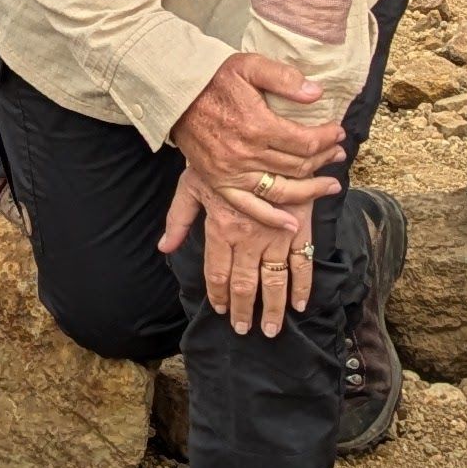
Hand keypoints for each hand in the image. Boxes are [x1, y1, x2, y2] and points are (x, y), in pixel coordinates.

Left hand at [161, 146, 319, 336]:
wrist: (266, 137)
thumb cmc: (224, 158)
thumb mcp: (193, 184)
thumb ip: (179, 218)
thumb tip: (164, 247)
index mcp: (221, 228)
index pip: (217, 273)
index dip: (219, 295)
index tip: (221, 310)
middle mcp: (248, 237)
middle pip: (245, 284)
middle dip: (244, 311)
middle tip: (244, 330)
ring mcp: (276, 235)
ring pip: (274, 281)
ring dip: (273, 308)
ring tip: (271, 329)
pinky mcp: (301, 227)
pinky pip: (303, 263)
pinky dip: (303, 287)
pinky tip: (300, 305)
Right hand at [169, 52, 347, 240]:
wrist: (177, 96)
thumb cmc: (214, 79)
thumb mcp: (249, 66)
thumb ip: (283, 78)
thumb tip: (316, 94)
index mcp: (258, 125)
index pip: (306, 141)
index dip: (327, 138)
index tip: (338, 133)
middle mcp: (247, 154)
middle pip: (298, 165)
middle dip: (324, 159)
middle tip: (338, 153)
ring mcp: (233, 172)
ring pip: (282, 189)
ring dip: (311, 190)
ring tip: (331, 185)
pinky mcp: (220, 183)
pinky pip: (250, 207)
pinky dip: (272, 218)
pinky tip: (292, 224)